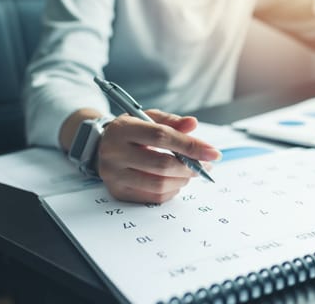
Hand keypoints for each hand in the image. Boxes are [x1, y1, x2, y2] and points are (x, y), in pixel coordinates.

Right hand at [97, 110, 220, 202]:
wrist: (102, 147)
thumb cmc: (131, 131)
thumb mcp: (148, 118)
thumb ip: (171, 121)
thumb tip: (193, 124)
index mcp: (122, 129)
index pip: (161, 137)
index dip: (190, 145)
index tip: (212, 152)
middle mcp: (114, 153)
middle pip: (161, 165)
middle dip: (189, 167)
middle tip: (204, 166)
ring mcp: (114, 175)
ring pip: (159, 184)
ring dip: (182, 180)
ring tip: (190, 172)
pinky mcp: (118, 192)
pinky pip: (153, 197)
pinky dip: (171, 191)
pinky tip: (176, 181)